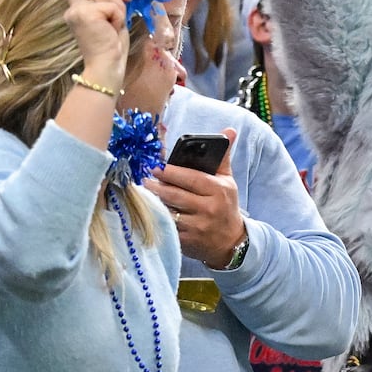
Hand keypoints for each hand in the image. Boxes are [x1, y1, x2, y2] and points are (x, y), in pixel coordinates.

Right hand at [64, 0, 130, 88]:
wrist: (106, 65)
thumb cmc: (111, 46)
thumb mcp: (108, 18)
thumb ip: (105, 2)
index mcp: (76, 11)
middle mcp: (72, 9)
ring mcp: (77, 11)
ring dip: (118, 7)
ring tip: (115, 24)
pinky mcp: (86, 14)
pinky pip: (111, 5)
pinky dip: (118, 16)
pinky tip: (113, 29)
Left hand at [145, 128, 245, 265]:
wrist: (230, 241)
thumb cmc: (225, 205)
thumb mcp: (227, 181)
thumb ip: (223, 157)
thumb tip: (229, 131)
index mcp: (219, 190)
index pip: (193, 178)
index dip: (172, 171)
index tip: (156, 165)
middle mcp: (210, 208)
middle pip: (176, 194)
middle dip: (157, 185)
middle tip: (143, 177)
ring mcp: (198, 226)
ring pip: (169, 210)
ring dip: (153, 201)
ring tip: (141, 191)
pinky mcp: (187, 240)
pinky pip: (167, 227)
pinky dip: (156, 218)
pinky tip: (147, 211)